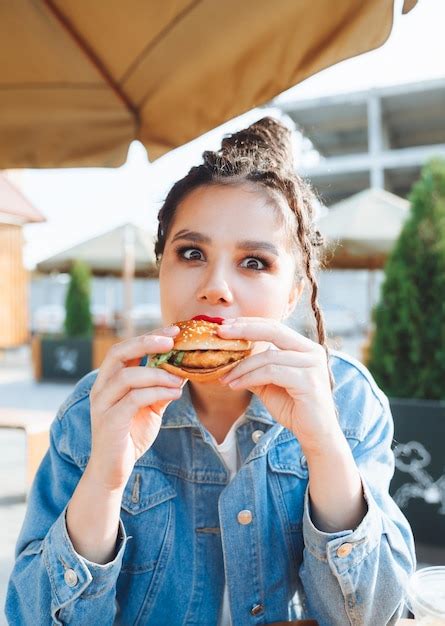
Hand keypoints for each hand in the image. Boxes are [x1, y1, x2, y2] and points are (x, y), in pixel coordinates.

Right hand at [88, 326, 184, 489]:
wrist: (113, 471)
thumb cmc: (130, 436)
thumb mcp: (150, 408)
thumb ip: (160, 389)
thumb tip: (182, 371)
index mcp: (109, 381)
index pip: (125, 348)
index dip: (148, 336)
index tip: (173, 331)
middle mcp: (101, 388)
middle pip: (118, 353)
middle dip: (146, 342)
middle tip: (172, 340)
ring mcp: (102, 404)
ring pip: (127, 376)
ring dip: (157, 373)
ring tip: (179, 378)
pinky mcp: (109, 421)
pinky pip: (134, 399)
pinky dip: (157, 392)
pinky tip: (174, 393)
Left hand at [217, 317, 340, 454]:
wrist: (315, 435)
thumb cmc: (294, 408)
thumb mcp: (269, 384)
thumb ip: (255, 369)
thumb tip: (229, 358)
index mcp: (304, 348)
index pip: (274, 327)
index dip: (249, 323)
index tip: (225, 326)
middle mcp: (312, 351)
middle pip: (274, 330)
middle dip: (244, 329)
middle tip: (220, 332)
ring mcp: (312, 365)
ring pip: (268, 356)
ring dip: (242, 367)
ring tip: (225, 378)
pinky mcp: (308, 381)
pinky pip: (271, 372)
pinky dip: (249, 378)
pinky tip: (235, 385)